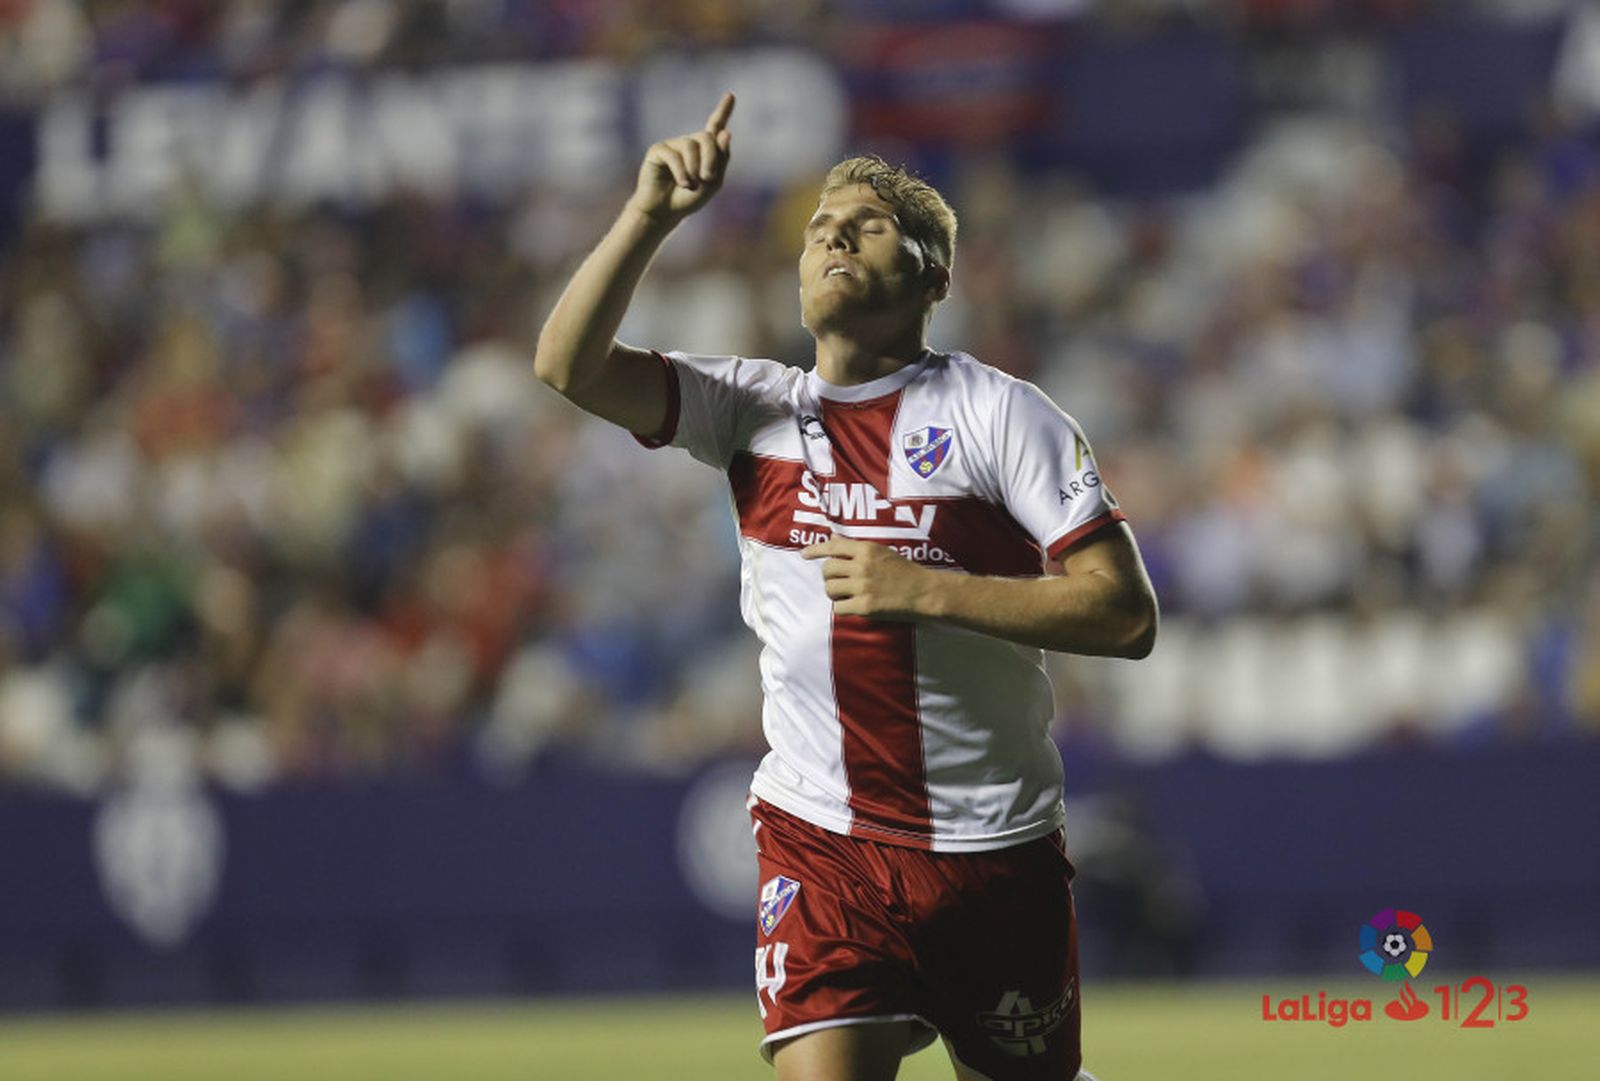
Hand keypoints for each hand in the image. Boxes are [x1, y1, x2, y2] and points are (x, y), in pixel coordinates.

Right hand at [627, 92, 734, 225]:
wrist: (664, 212)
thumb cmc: (687, 199)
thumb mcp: (713, 183)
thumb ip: (722, 159)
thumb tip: (726, 132)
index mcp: (704, 150)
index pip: (715, 126)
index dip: (723, 110)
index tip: (731, 95)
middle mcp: (689, 143)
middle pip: (707, 138)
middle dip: (711, 159)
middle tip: (708, 179)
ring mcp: (673, 145)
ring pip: (691, 146)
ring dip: (695, 169)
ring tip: (691, 185)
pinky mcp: (658, 151)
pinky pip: (674, 155)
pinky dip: (681, 172)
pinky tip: (683, 183)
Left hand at [802, 536, 934, 620]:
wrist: (924, 592)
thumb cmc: (905, 571)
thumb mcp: (882, 552)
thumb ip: (857, 547)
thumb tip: (834, 537)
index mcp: (867, 550)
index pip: (833, 546)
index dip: (816, 550)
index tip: (805, 554)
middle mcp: (862, 566)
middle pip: (827, 569)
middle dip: (829, 576)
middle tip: (837, 581)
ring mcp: (863, 587)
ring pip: (830, 589)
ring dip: (833, 593)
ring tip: (844, 594)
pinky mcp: (865, 606)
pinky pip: (838, 608)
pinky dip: (842, 608)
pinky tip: (851, 606)